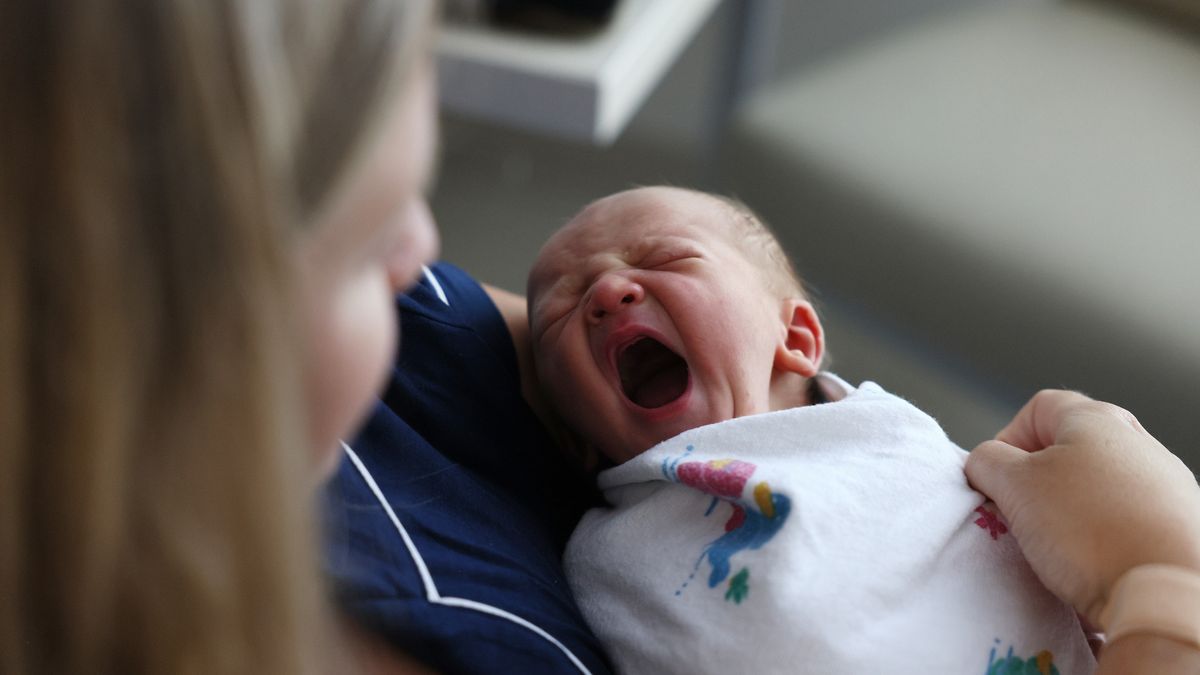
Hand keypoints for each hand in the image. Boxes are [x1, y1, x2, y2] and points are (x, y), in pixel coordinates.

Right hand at [965, 389, 1199, 625]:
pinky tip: (1096, 563)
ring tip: (1060, 546)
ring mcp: (1165, 482)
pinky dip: (1105, 537)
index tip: (998, 480)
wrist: (1169, 589)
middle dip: (1038, 481)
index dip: (1007, 441)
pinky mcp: (1180, 522)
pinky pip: (1126, 519)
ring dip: (1071, 512)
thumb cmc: (1090, 529)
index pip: (1036, 409)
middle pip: (1069, 449)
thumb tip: (986, 462)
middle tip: (1023, 513)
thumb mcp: (1013, 486)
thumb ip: (987, 461)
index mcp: (1095, 419)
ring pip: (1098, 487)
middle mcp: (1137, 441)